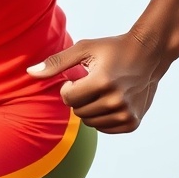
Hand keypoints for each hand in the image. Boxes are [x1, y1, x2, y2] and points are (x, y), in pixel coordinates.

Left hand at [26, 32, 172, 133]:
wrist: (148, 54)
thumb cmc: (112, 49)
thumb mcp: (83, 49)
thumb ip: (56, 62)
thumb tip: (29, 73)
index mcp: (103, 82)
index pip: (68, 98)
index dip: (68, 87)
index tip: (78, 76)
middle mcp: (116, 101)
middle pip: (78, 112)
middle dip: (79, 98)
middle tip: (92, 82)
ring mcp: (126, 114)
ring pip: (89, 122)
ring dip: (89, 108)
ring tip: (101, 90)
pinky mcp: (132, 123)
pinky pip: (103, 128)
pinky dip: (101, 117)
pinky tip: (109, 100)